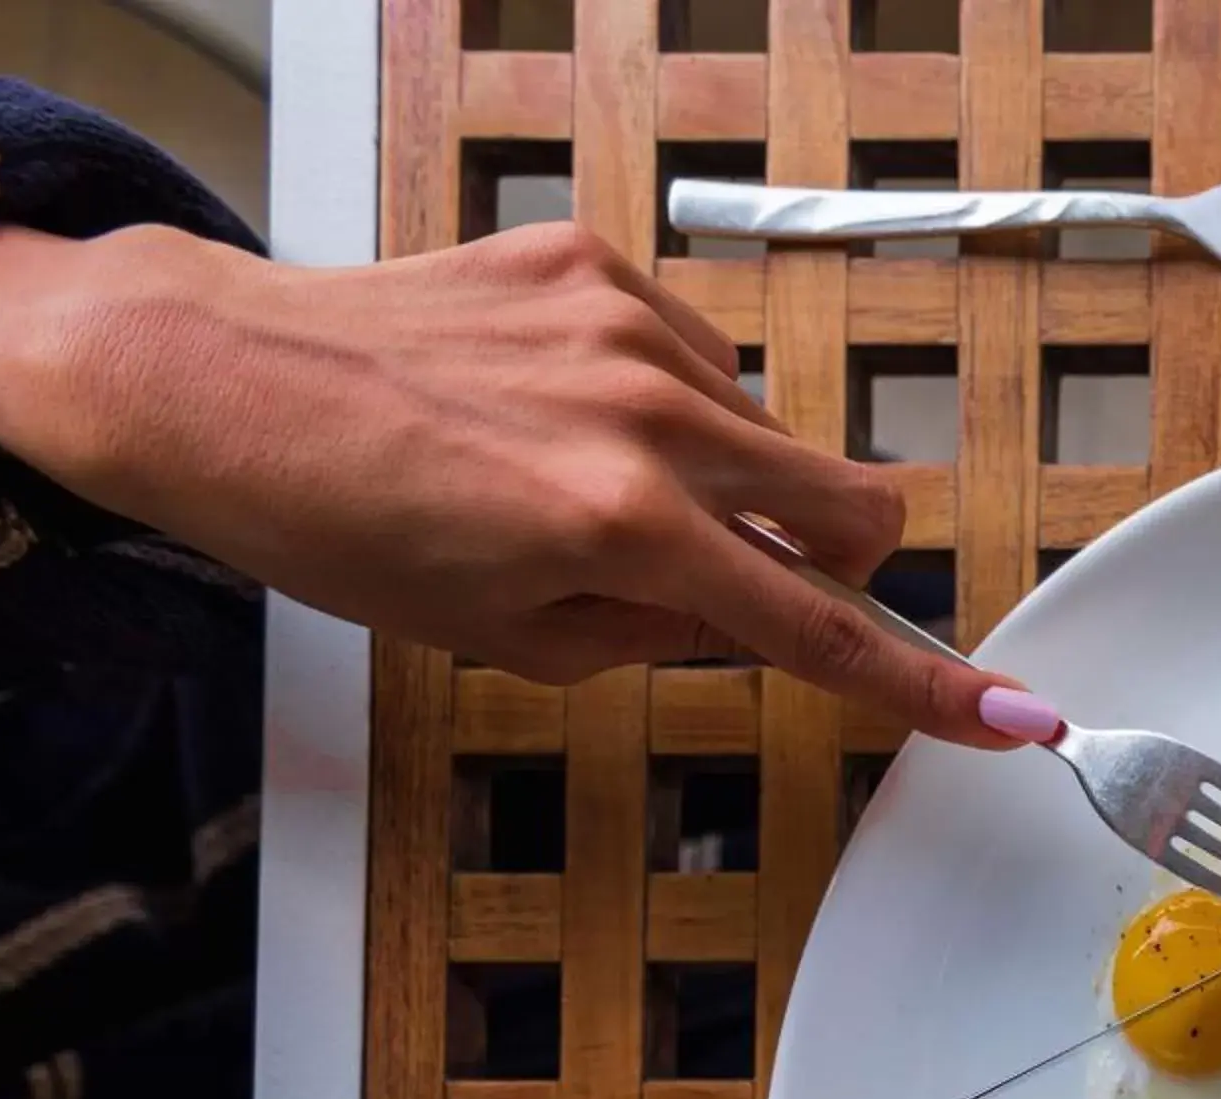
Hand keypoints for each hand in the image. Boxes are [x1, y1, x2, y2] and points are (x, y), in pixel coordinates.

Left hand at [0, 221, 1048, 746]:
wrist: (204, 381)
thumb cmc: (333, 524)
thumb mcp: (504, 635)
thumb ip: (659, 631)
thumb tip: (755, 617)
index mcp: (620, 530)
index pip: (816, 627)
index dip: (926, 686)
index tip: (1016, 716)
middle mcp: (645, 419)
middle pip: (852, 502)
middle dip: (833, 556)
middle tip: (742, 578)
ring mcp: (622, 326)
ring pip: (767, 430)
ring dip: (725, 478)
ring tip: (584, 482)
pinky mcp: (586, 261)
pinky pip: (693, 353)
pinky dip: (662, 401)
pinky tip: (557, 410)